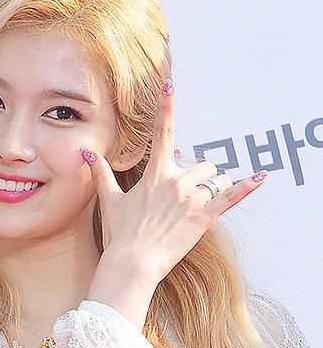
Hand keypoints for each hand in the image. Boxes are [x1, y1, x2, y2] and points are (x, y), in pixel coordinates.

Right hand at [80, 79, 268, 284]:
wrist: (133, 264)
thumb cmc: (121, 234)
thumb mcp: (110, 201)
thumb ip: (101, 173)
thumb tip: (86, 153)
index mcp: (155, 174)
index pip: (162, 132)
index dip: (166, 105)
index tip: (170, 83)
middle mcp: (176, 181)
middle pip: (201, 164)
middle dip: (198, 176)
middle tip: (184, 198)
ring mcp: (192, 199)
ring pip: (214, 178)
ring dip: (211, 186)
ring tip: (197, 205)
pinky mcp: (205, 217)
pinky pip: (231, 197)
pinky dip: (247, 187)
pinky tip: (261, 177)